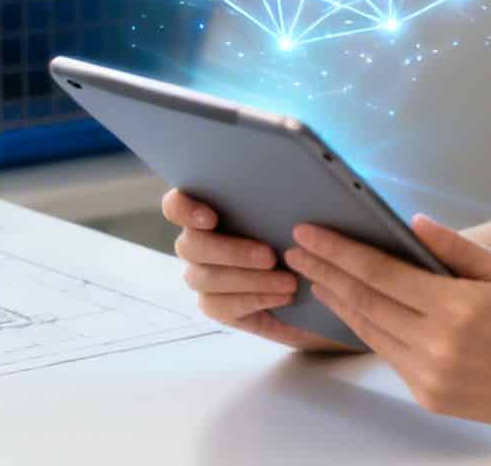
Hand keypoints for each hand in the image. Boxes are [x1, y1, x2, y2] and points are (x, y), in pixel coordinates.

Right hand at [161, 188, 355, 353]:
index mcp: (206, 213)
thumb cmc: (297, 236)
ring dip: (250, 279)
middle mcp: (196, 245)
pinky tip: (283, 297)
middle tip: (269, 256)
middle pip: (191, 246)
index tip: (211, 217)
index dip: (184, 209)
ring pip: (207, 279)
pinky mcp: (215, 306)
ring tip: (288, 282)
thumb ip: (277, 200)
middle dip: (231, 251)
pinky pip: (222, 307)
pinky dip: (255, 300)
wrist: (315, 282)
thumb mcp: (290, 215)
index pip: (175, 206)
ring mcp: (202, 277)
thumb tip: (288, 184)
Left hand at [285, 214, 490, 427]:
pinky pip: (388, 355)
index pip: (380, 272)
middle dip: (325, 272)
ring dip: (338, 302)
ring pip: (370, 331)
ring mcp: (430, 375)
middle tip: (295, 251)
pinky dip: (366, 330)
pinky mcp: (429, 396)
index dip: (339, 251)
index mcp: (455, 307)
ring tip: (316, 278)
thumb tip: (411, 223)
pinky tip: (353, 311)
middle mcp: (436, 344)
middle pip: (364, 301)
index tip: (310, 234)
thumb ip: (454, 247)